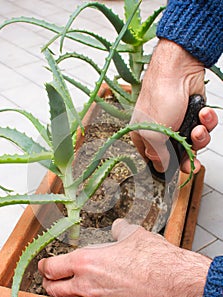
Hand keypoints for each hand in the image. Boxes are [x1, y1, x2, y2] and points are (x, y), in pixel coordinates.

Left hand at [38, 219, 210, 296]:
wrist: (172, 281)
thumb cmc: (152, 257)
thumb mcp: (133, 233)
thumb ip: (120, 230)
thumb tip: (118, 227)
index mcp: (87, 262)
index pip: (52, 268)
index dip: (44, 266)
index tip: (43, 264)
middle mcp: (87, 284)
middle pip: (53, 289)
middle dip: (48, 283)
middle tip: (49, 276)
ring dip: (62, 296)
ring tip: (64, 288)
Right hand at [131, 39, 217, 172]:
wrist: (180, 69)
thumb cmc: (160, 96)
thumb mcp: (154, 133)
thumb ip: (158, 154)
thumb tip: (162, 168)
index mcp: (144, 136)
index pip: (154, 160)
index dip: (166, 167)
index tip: (176, 171)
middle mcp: (160, 130)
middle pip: (177, 154)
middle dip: (188, 156)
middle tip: (193, 162)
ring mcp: (178, 122)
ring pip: (193, 142)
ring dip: (199, 137)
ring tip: (197, 127)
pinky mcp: (193, 114)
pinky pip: (204, 127)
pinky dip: (206, 121)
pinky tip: (202, 112)